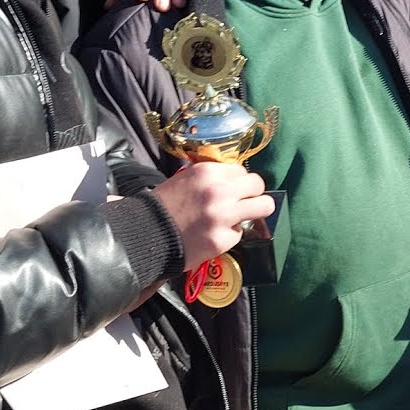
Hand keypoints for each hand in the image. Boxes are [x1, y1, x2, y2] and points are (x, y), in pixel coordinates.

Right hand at [152, 162, 275, 270]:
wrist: (145, 234)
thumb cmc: (165, 206)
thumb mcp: (185, 179)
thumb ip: (211, 177)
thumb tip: (235, 178)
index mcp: (207, 172)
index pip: (242, 170)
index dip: (238, 181)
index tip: (232, 189)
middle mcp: (218, 191)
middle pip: (258, 185)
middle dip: (253, 193)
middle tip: (245, 202)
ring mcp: (223, 216)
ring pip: (264, 207)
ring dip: (256, 212)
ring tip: (243, 217)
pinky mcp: (223, 239)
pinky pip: (240, 233)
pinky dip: (229, 234)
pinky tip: (214, 234)